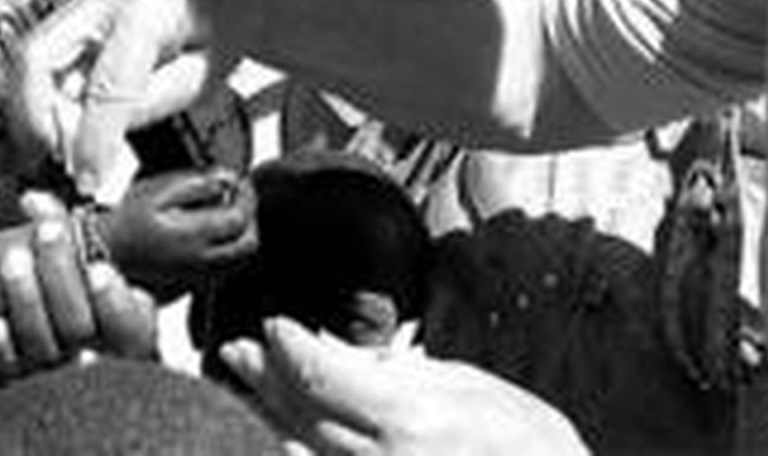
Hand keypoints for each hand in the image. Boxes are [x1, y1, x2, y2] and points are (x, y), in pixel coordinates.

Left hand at [0, 194, 158, 376]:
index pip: (132, 328)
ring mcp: (59, 364)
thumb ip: (72, 228)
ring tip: (13, 259)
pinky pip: (13, 368)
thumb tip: (33, 201)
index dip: (115, 302)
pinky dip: (3, 344)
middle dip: (61, 275)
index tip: (99, 268)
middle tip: (48, 233)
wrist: (49, 321)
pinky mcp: (26, 373)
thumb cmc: (83, 286)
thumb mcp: (96, 258)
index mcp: (128, 327)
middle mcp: (96, 352)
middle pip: (79, 326)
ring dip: (26, 299)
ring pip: (45, 346)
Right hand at [6, 0, 231, 175]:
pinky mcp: (74, 10)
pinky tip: (65, 123)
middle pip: (36, 58)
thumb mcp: (197, 78)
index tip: (88, 177)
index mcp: (148, 9)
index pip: (106, 86)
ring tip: (62, 146)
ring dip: (35, 111)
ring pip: (29, 59)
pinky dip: (42, 98)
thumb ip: (144, 110)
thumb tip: (94, 150)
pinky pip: (41, 59)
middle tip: (59, 158)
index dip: (93, 139)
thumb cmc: (220, 27)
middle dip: (36, 119)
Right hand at [102, 168, 256, 288]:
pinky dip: (226, 250)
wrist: (100, 254)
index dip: (246, 195)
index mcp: (194, 235)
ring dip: (240, 234)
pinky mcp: (190, 283)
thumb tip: (227, 179)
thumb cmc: (123, 222)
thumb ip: (197, 183)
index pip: (241, 218)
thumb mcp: (157, 191)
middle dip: (250, 218)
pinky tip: (210, 234)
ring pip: (239, 259)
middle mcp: (201, 260)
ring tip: (225, 213)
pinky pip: (222, 269)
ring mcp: (198, 275)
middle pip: (249, 244)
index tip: (238, 181)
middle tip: (239, 198)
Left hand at [223, 317, 588, 455]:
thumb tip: (345, 355)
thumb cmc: (530, 449)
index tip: (274, 325)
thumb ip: (400, 373)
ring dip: (265, 418)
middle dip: (263, 378)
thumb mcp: (469, 389)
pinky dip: (293, 447)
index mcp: (408, 422)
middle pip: (296, 415)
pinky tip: (280, 431)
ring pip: (295, 452)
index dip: (287, 345)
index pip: (318, 375)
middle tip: (237, 351)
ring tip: (243, 387)